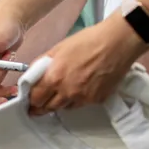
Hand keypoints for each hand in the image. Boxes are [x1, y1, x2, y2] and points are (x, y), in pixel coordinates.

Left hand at [27, 17, 144, 113]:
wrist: (119, 41)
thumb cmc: (87, 41)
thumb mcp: (58, 48)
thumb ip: (42, 64)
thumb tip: (31, 75)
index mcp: (54, 78)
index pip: (35, 99)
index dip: (30, 100)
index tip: (29, 101)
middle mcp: (67, 92)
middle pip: (48, 108)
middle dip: (41, 107)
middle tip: (39, 105)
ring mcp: (83, 98)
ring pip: (64, 108)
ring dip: (59, 103)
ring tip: (61, 94)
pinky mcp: (97, 100)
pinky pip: (81, 104)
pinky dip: (77, 100)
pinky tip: (80, 89)